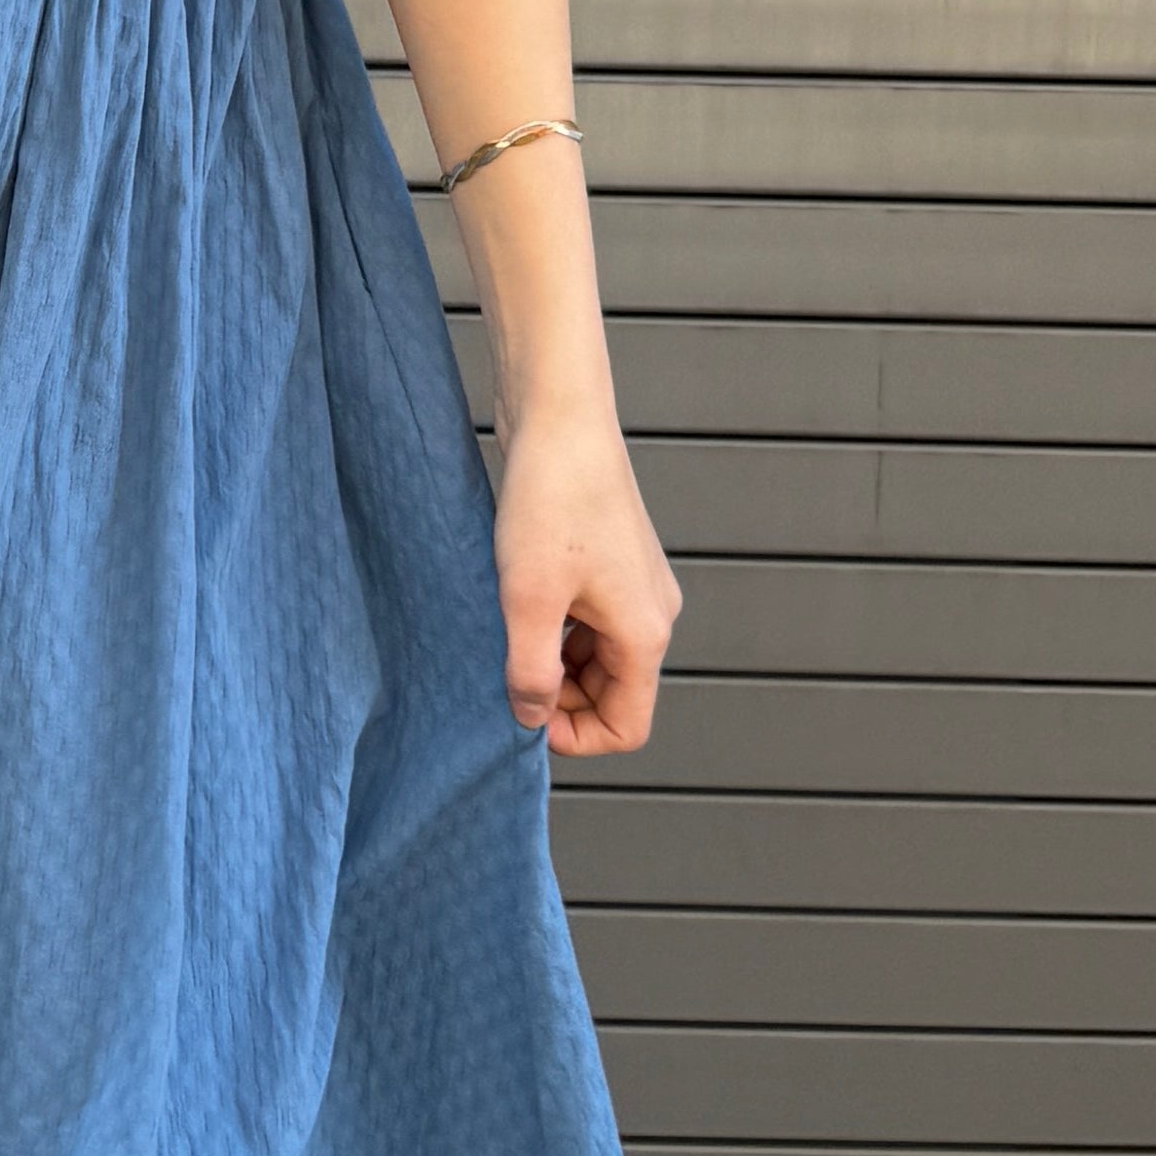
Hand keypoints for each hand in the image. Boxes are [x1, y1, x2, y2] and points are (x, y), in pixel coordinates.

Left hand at [489, 394, 680, 755]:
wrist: (561, 417)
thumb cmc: (551, 499)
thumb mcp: (529, 598)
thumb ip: (530, 671)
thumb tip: (529, 718)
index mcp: (645, 633)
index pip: (628, 727)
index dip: (576, 738)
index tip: (522, 715)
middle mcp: (652, 615)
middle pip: (613, 695)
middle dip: (560, 700)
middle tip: (503, 674)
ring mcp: (635, 588)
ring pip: (596, 659)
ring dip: (553, 663)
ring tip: (505, 633)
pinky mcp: (612, 563)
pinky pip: (588, 622)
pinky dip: (555, 629)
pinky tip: (517, 603)